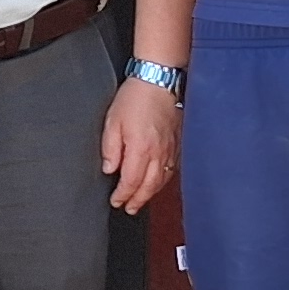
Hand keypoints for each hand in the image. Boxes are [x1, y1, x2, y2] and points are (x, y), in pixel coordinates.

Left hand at [100, 74, 180, 214]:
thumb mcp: (113, 122)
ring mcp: (171, 149)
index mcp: (141, 150)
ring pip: (162, 180)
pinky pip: (173, 168)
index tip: (116, 201)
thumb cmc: (136, 97)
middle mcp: (159, 153)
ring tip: (142, 200)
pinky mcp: (178, 142)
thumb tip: (110, 169)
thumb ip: (110, 149)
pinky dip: (164, 180)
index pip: (131, 182)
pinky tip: (158, 181)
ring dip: (151, 193)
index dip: (123, 195)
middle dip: (138, 200)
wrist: (159, 80)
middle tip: (129, 208)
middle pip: (149, 187)